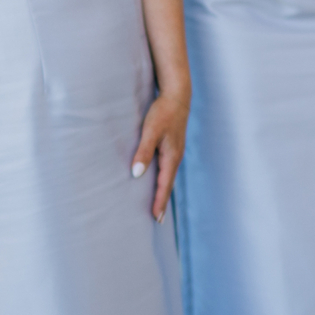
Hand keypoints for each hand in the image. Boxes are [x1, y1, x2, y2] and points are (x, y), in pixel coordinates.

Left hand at [129, 88, 187, 220]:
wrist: (177, 95)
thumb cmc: (163, 112)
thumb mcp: (150, 131)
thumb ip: (144, 152)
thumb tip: (137, 174)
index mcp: (171, 156)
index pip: (164, 185)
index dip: (159, 201)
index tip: (155, 218)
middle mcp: (175, 157)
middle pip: (168, 184)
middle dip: (162, 201)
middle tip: (157, 219)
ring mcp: (175, 152)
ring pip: (168, 177)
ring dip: (163, 191)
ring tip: (157, 205)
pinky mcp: (172, 146)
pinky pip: (167, 169)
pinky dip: (163, 180)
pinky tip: (158, 181)